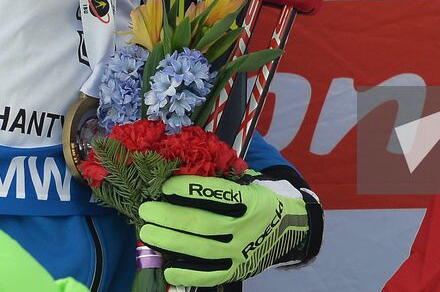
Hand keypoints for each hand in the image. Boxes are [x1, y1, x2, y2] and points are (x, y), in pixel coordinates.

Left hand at [138, 173, 318, 286]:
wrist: (293, 228)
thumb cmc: (262, 198)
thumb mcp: (250, 181)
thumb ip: (224, 175)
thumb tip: (185, 164)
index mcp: (252, 200)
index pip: (217, 195)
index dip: (189, 190)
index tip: (164, 186)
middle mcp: (247, 227)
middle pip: (202, 224)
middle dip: (170, 217)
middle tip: (146, 211)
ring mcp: (242, 252)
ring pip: (202, 249)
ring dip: (171, 241)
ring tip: (148, 233)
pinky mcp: (239, 271)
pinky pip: (210, 276)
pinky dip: (188, 274)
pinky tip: (168, 267)